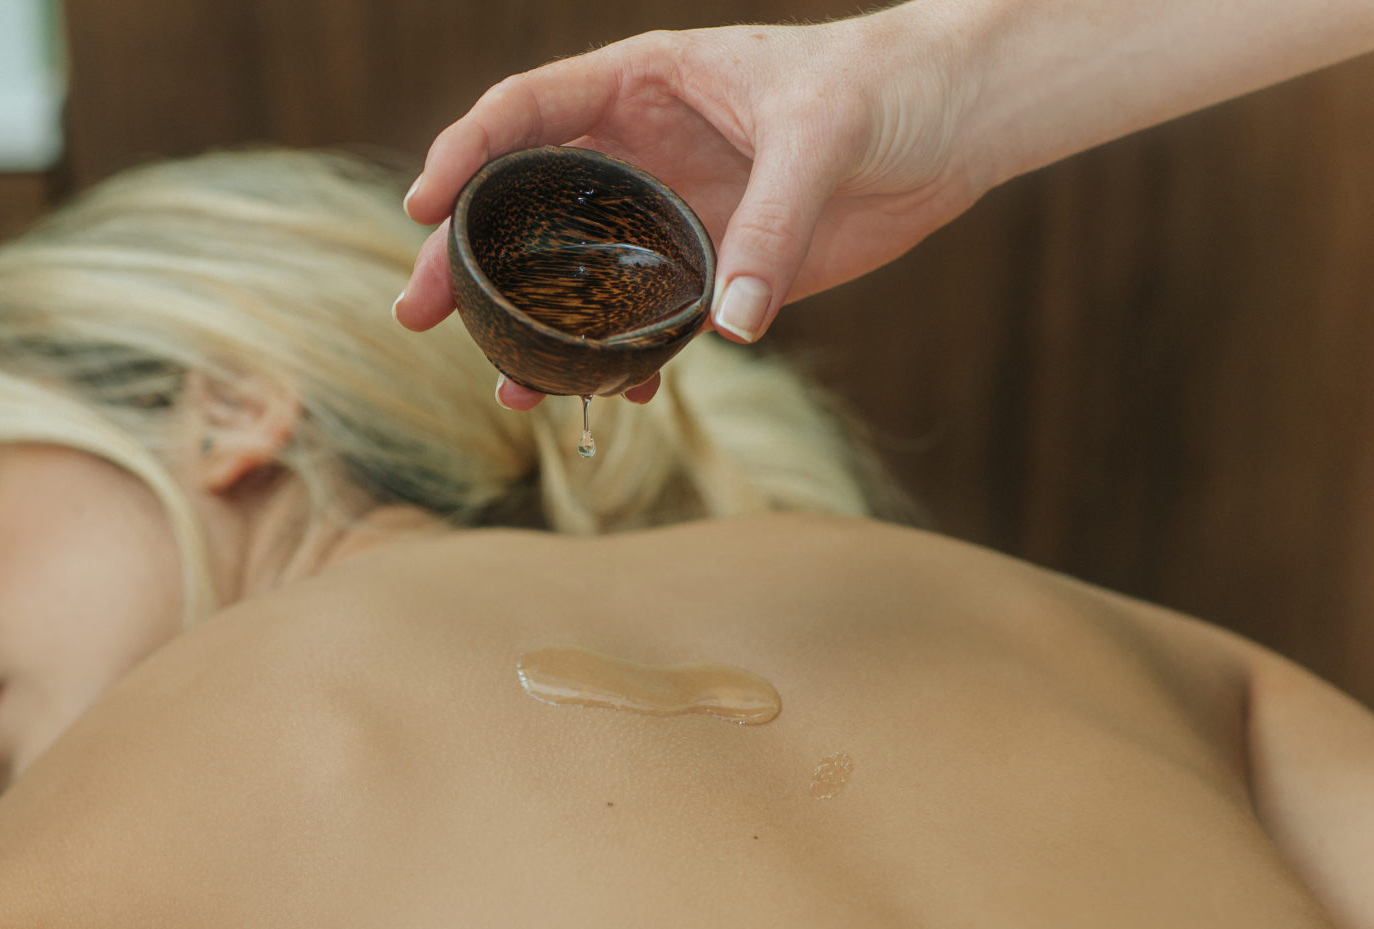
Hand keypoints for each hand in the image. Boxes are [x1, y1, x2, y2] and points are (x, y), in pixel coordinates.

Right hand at [394, 9, 993, 409]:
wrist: (958, 123)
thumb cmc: (886, 86)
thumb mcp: (824, 134)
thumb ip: (772, 224)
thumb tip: (730, 324)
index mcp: (640, 85)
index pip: (524, 113)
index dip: (464, 157)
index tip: (422, 208)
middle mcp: (639, 154)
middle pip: (526, 210)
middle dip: (466, 262)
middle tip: (416, 313)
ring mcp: (670, 218)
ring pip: (578, 281)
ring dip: (538, 333)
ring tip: (508, 387)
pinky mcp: (715, 272)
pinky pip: (651, 325)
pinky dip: (626, 364)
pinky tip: (610, 398)